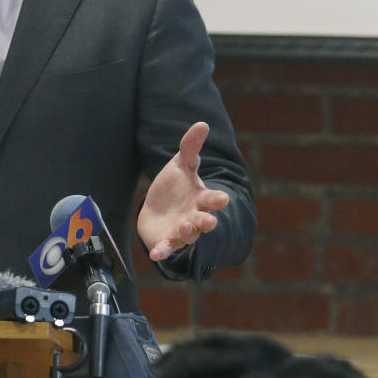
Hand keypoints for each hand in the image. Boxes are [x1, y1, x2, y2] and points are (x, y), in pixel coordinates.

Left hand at [136, 122, 229, 261]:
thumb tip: (202, 124)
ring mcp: (181, 232)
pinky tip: (155, 253)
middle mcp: (194, 218)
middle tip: (210, 221)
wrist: (157, 208)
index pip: (212, 200)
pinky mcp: (166, 242)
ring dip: (186, 233)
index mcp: (201, 199)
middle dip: (207, 222)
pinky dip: (161, 252)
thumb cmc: (174, 186)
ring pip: (187, 236)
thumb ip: (190, 148)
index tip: (222, 199)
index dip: (217, 200)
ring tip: (183, 226)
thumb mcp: (181, 165)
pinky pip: (165, 249)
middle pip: (204, 222)